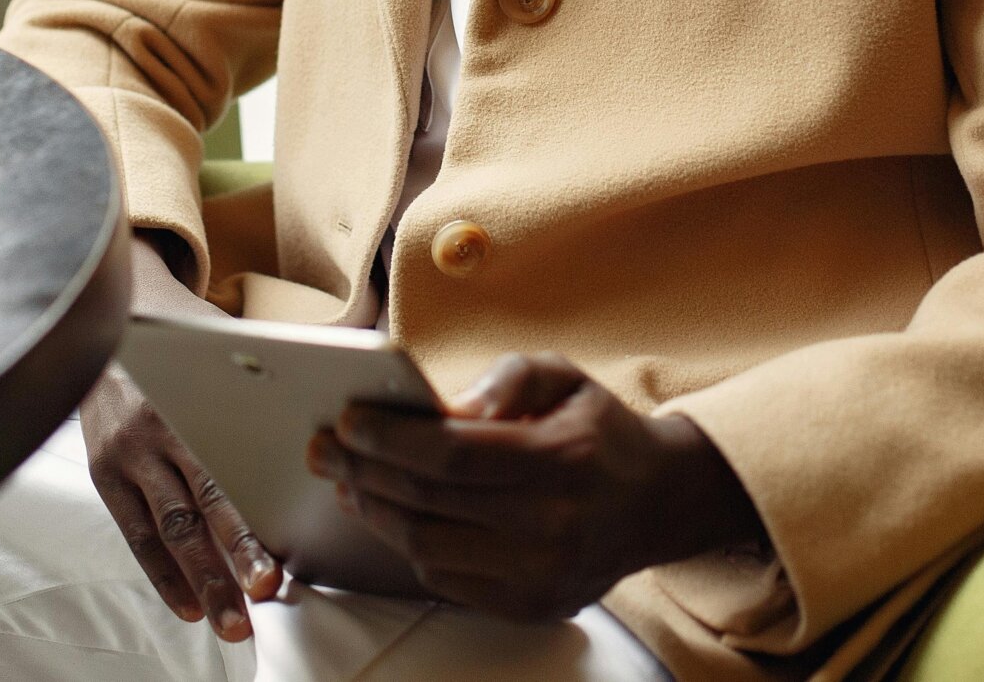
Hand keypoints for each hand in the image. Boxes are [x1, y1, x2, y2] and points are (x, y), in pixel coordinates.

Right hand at [80, 236, 280, 641]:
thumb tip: (348, 389)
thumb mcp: (226, 343)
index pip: (223, 476)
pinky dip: (161, 573)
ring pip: (167, 530)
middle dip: (231, 560)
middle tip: (262, 598)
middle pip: (197, 510)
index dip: (249, 526)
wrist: (108, 315)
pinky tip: (188, 605)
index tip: (279, 566)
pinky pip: (134, 533)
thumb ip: (274, 375)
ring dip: (200, 580)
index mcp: (190, 401)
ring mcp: (124, 456)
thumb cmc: (185, 335)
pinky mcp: (104, 472)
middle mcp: (155, 432)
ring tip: (229, 622)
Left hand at [306, 352, 759, 620]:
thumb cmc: (597, 430)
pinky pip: (445, 579)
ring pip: (426, 547)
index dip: (390, 440)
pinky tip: (388, 511)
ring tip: (349, 477)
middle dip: (364, 471)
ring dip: (375, 510)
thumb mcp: (564, 376)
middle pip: (429, 504)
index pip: (454, 457)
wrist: (657, 502)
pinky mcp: (530, 607)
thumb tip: (449, 408)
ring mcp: (541, 576)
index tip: (346, 420)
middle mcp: (554, 526)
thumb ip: (508, 378)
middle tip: (327, 446)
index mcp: (563, 460)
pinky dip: (407, 543)